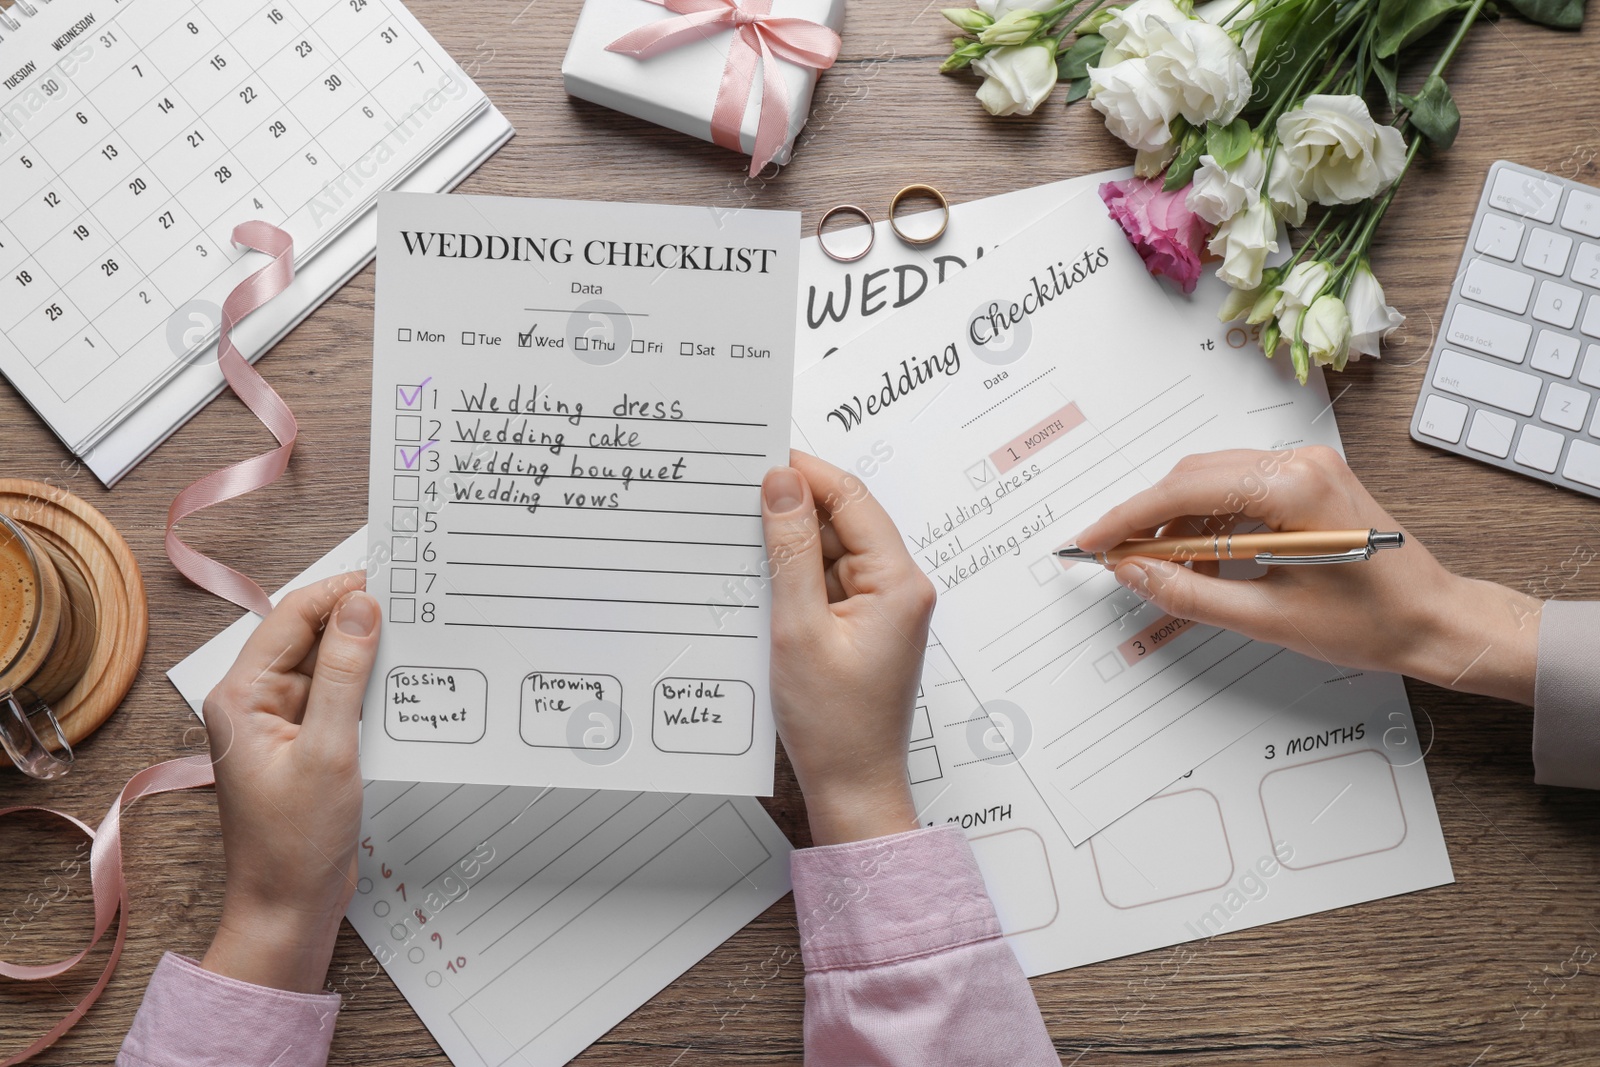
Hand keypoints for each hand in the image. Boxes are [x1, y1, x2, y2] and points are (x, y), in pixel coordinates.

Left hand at [200, 574, 380, 992]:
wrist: (288, 910)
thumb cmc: (295, 844)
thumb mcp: (329, 751)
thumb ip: (345, 675)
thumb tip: (360, 607)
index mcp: (242, 696)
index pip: (293, 617)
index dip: (340, 592)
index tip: (389, 578)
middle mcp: (256, 703)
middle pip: (311, 637)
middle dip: (359, 619)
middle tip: (414, 605)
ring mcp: (282, 726)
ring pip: (329, 667)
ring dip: (368, 655)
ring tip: (418, 641)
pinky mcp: (307, 746)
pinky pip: (340, 700)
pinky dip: (369, 689)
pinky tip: (404, 687)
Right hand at [761, 452, 934, 845]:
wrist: (851, 788)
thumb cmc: (834, 726)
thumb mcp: (798, 629)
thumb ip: (790, 552)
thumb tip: (781, 485)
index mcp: (898, 583)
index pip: (852, 500)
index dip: (806, 474)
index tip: (761, 459)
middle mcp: (899, 589)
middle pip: (842, 523)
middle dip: (791, 512)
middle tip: (736, 501)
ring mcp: (881, 610)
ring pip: (830, 554)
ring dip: (788, 550)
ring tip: (741, 551)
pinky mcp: (862, 628)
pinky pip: (826, 585)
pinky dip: (794, 582)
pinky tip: (760, 588)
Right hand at [1073, 446, 1539, 703]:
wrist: (1436, 622)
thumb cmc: (1372, 624)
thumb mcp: (1268, 619)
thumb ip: (1189, 593)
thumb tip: (1134, 573)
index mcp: (1293, 487)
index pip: (1184, 492)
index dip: (1127, 519)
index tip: (1091, 542)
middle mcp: (1300, 462)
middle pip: (1192, 477)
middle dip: (1146, 519)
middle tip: (1115, 560)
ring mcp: (1307, 466)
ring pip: (1211, 481)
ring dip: (1176, 522)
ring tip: (1158, 570)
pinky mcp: (1309, 479)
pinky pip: (1238, 489)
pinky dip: (1208, 522)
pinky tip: (1198, 559)